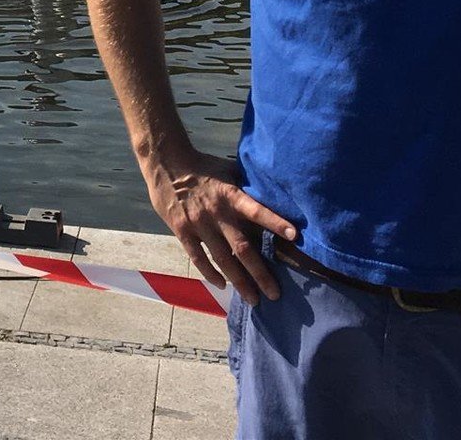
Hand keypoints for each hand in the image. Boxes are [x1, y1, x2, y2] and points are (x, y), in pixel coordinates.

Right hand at [145, 148, 296, 304]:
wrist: (165, 162)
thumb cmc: (202, 166)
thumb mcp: (228, 171)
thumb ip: (245, 187)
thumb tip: (270, 195)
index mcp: (231, 195)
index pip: (257, 210)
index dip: (275, 222)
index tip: (295, 235)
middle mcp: (217, 212)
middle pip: (242, 248)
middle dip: (260, 273)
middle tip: (275, 294)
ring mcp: (198, 224)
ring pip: (222, 259)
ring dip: (239, 281)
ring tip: (253, 298)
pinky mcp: (182, 230)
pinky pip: (198, 257)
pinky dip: (210, 273)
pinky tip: (222, 284)